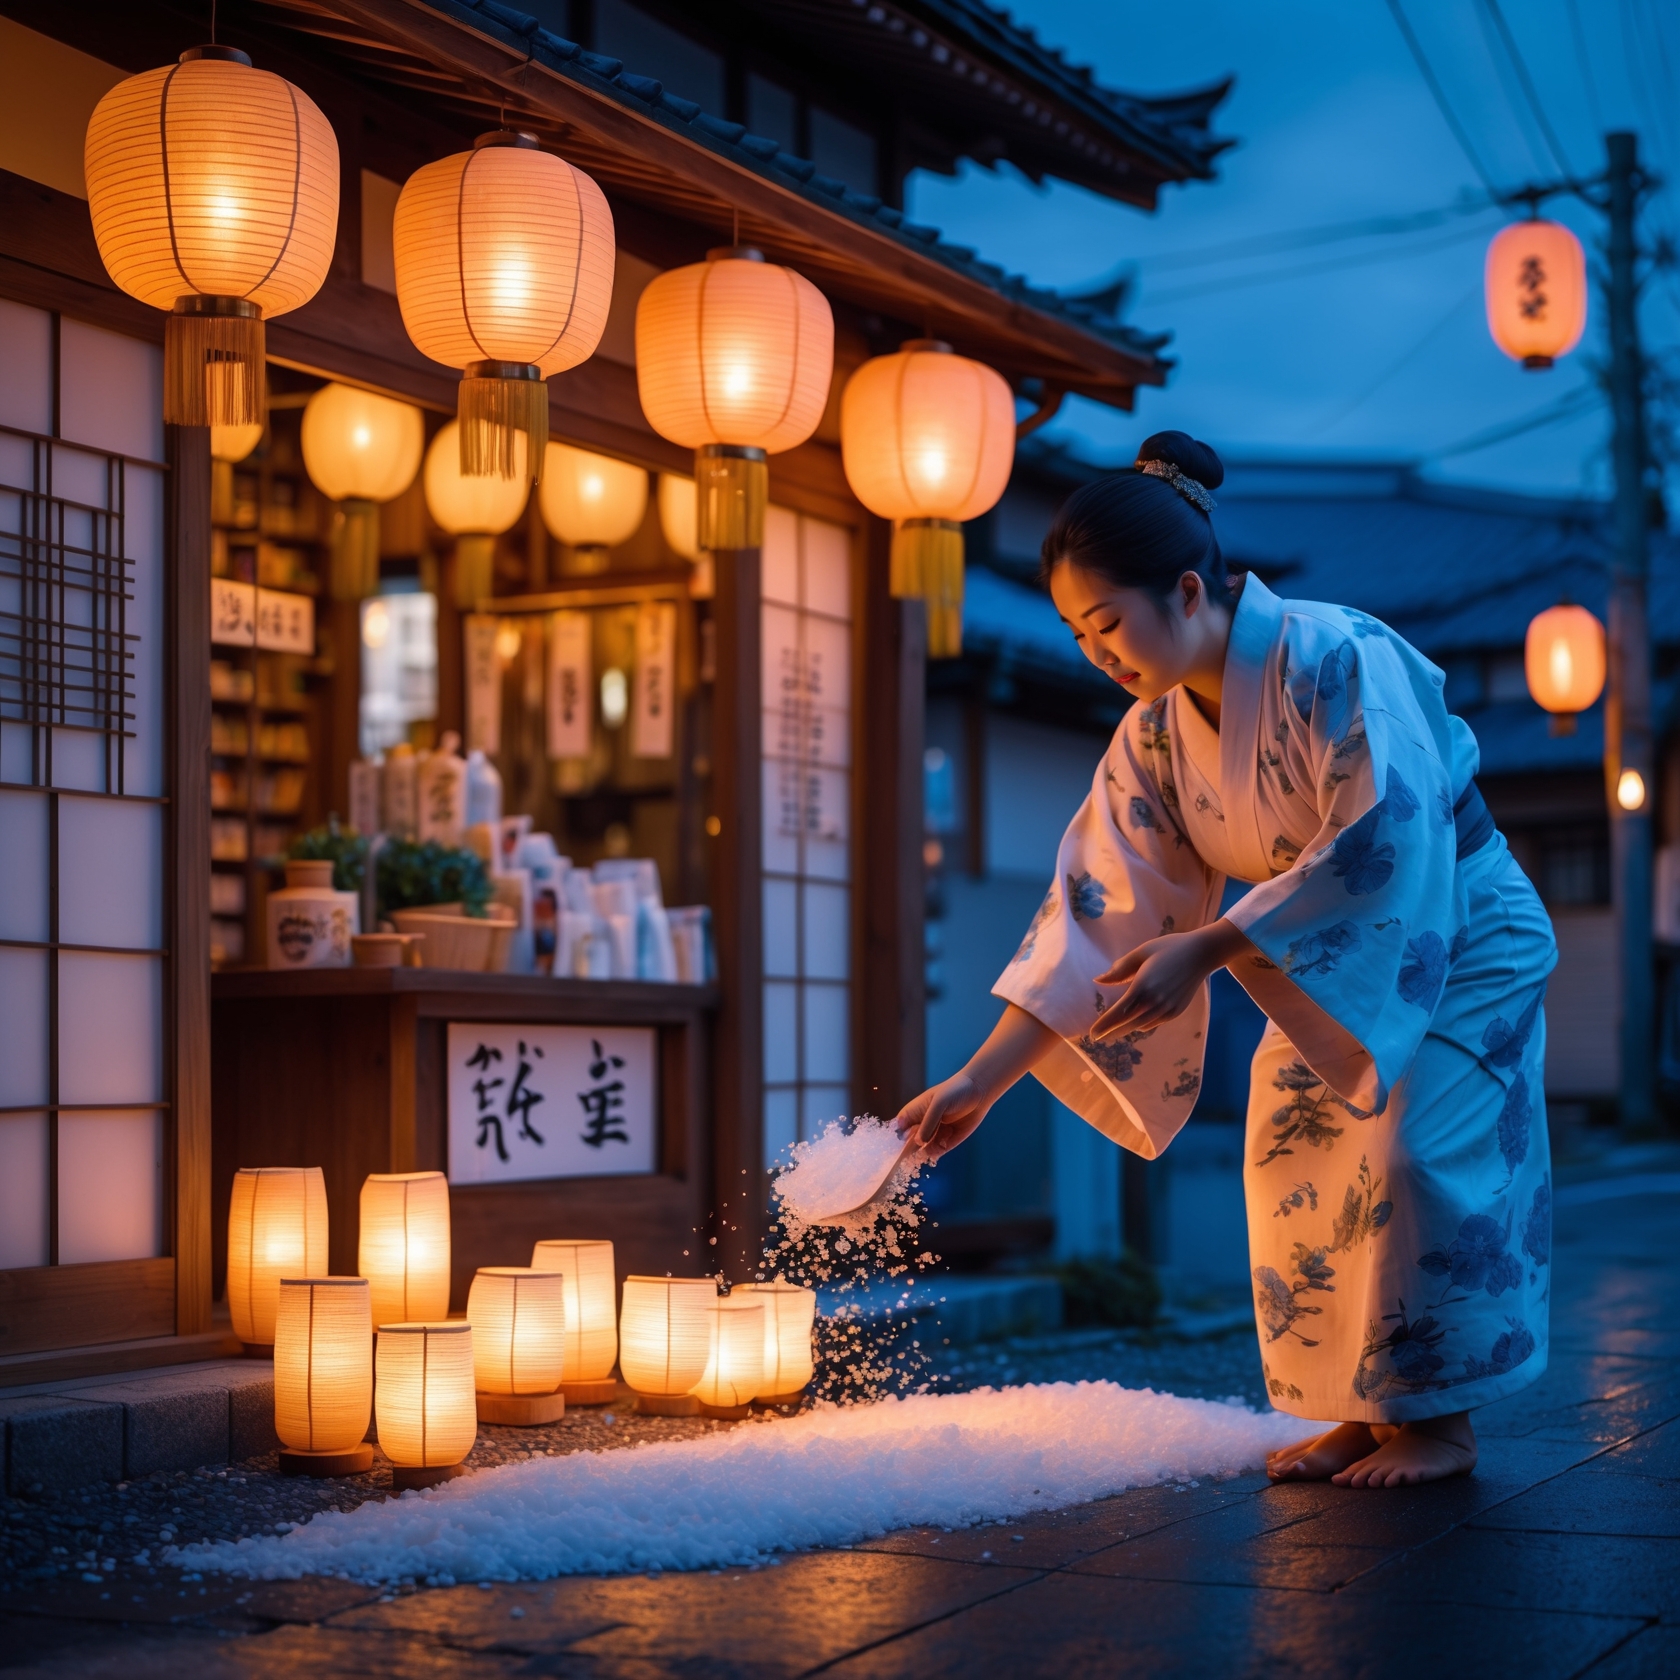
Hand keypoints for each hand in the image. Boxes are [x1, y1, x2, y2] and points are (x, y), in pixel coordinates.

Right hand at [895, 1070, 995, 1160]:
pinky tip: (947, 1139)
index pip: (897, 1130)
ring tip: (940, 1138)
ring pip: (921, 1152)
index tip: (901, 1146)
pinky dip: (938, 1152)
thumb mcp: (939, 1103)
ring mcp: (931, 1135)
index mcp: (912, 1113)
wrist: (979, 1092)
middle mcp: (919, 1126)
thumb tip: (918, 1142)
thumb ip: (928, 1123)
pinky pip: (935, 1153)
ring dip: (926, 1151)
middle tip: (923, 1145)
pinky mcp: (945, 1142)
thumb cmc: (955, 1091)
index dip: (895, 1140)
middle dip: (910, 1151)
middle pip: (907, 1145)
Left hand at [1094, 920, 1245, 1039]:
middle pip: (1127, 1023)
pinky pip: (1154, 1023)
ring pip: (1141, 1026)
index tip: (1092, 1033)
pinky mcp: (1176, 1011)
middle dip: (1111, 1031)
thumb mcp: (1142, 953)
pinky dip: (1141, 1025)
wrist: (1202, 954)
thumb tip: (1098, 980)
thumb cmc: (1169, 948)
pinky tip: (1134, 1024)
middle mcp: (1154, 1001)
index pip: (1118, 1012)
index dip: (1104, 1024)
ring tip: (1112, 1032)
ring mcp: (1167, 1008)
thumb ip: (1120, 969)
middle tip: (1097, 1037)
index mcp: (1143, 986)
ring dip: (1125, 1030)